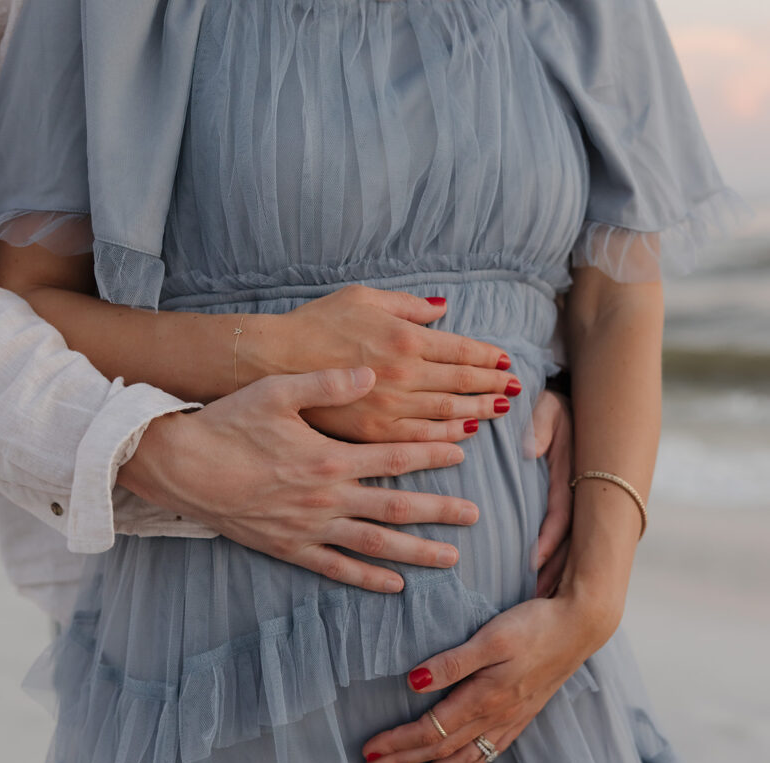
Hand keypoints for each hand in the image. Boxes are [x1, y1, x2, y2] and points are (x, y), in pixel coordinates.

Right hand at [118, 366, 480, 592]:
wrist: (181, 466)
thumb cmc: (226, 424)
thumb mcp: (276, 391)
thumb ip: (328, 384)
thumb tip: (370, 374)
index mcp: (329, 458)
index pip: (394, 457)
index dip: (432, 455)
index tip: (462, 454)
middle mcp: (327, 498)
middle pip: (396, 507)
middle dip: (440, 511)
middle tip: (476, 516)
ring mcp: (309, 528)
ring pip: (374, 544)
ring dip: (416, 552)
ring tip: (450, 558)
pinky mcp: (289, 548)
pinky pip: (336, 568)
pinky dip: (367, 580)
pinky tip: (394, 587)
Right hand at [256, 284, 520, 441]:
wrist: (270, 362)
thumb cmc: (313, 325)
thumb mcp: (361, 298)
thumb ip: (406, 305)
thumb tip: (442, 308)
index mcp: (403, 341)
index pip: (460, 352)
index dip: (487, 359)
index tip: (506, 363)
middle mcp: (402, 379)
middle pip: (460, 387)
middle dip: (491, 387)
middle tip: (513, 390)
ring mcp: (386, 412)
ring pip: (445, 418)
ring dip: (477, 415)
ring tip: (498, 413)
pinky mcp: (369, 436)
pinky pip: (416, 442)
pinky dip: (444, 441)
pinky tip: (462, 438)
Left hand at [361, 592, 616, 762]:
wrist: (582, 626)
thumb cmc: (535, 626)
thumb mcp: (491, 637)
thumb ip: (452, 662)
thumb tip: (413, 683)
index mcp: (483, 699)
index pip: (430, 731)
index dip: (397, 743)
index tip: (368, 752)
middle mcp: (496, 716)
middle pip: (442, 749)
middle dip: (405, 762)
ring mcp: (512, 718)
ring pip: (466, 757)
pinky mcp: (524, 713)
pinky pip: (492, 751)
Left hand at [527, 389, 573, 597]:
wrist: (561, 400)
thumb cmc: (547, 403)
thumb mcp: (546, 407)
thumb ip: (539, 426)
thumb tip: (528, 449)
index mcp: (572, 475)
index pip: (561, 514)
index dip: (548, 539)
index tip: (532, 561)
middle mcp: (578, 494)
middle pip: (569, 541)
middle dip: (555, 571)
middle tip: (535, 602)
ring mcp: (575, 504)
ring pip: (568, 547)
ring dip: (554, 574)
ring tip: (535, 606)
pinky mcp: (568, 508)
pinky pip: (561, 542)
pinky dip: (551, 564)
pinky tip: (536, 586)